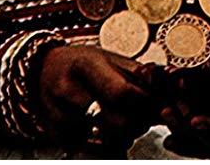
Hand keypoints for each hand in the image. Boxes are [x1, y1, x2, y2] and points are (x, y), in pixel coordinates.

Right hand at [38, 45, 152, 150]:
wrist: (40, 71)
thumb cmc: (80, 63)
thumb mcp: (106, 57)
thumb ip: (137, 72)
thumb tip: (169, 87)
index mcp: (86, 65)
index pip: (122, 92)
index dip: (144, 101)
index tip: (152, 100)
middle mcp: (70, 92)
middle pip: (119, 123)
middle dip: (139, 122)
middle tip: (142, 114)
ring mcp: (62, 119)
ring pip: (110, 142)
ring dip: (127, 136)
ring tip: (125, 119)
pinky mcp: (60, 139)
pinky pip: (97, 153)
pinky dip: (112, 146)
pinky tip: (111, 131)